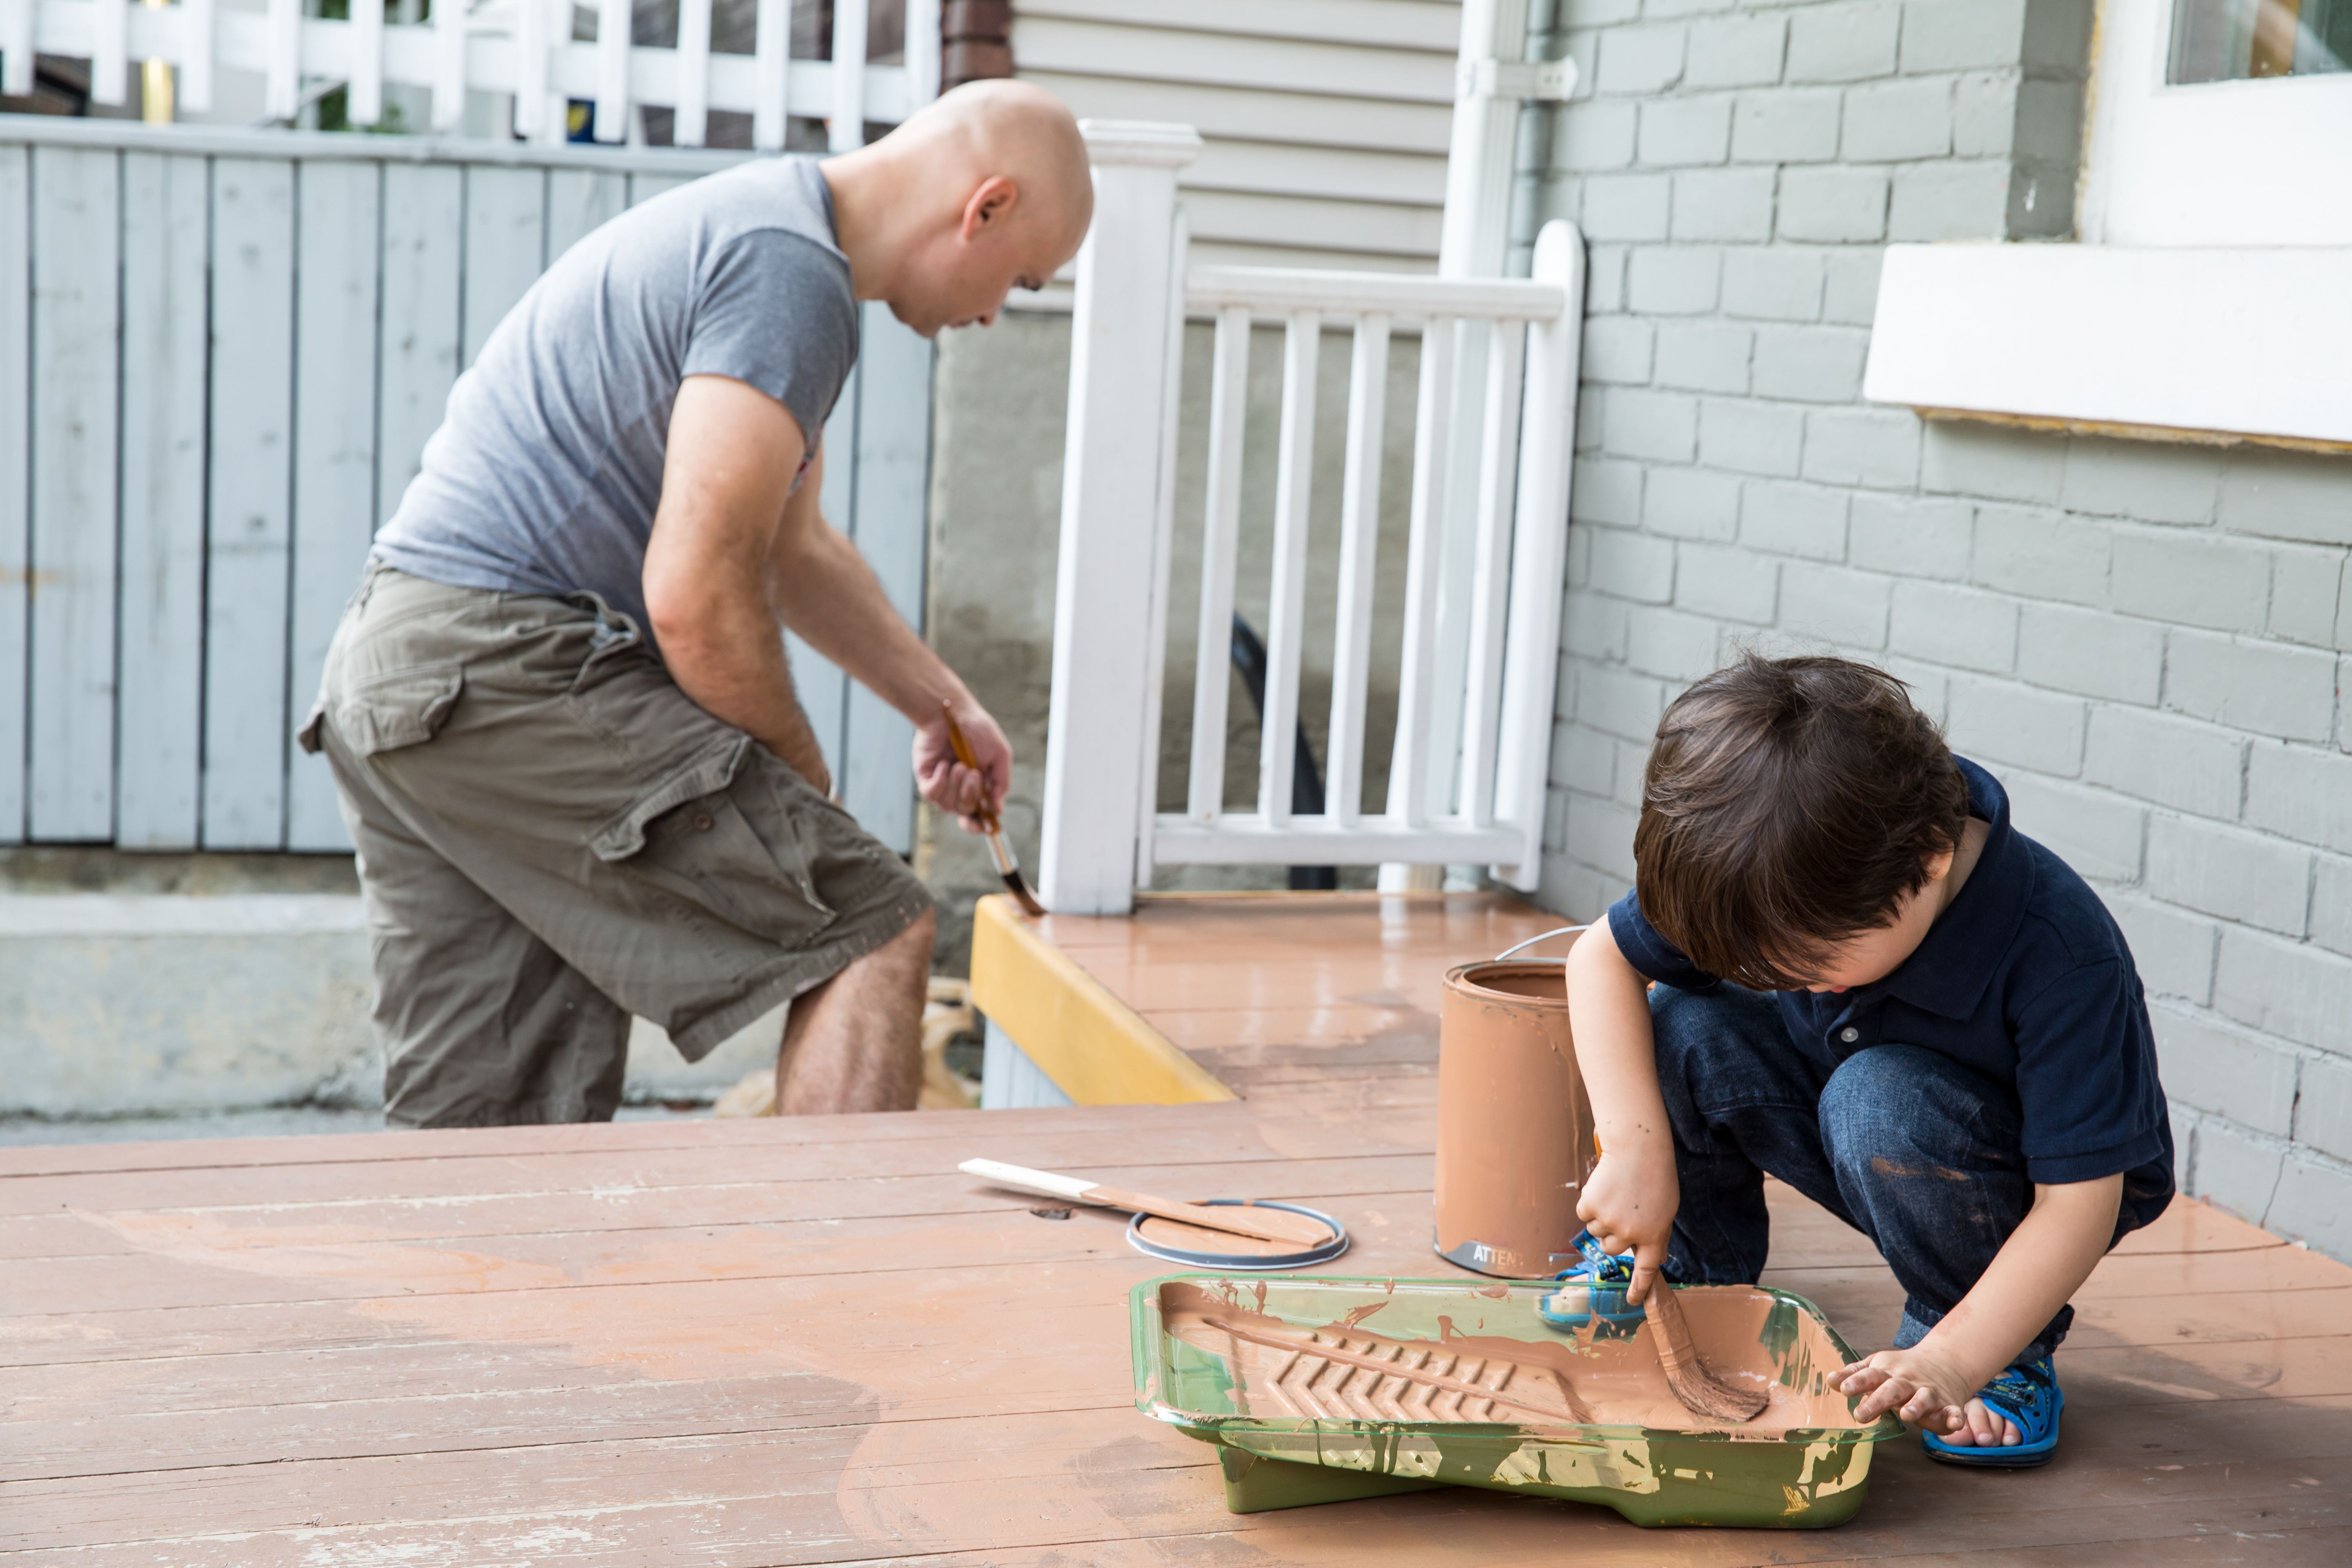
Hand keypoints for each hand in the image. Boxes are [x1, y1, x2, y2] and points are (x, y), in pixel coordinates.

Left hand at [913, 698, 1010, 832]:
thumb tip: (998, 810)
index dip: (980, 825)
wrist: (951, 712)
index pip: (977, 816)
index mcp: (978, 786)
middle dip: (970, 794)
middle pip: (965, 812)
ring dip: (955, 785)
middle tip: (972, 771)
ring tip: (957, 763)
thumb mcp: (999, 754)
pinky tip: (943, 764)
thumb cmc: (977, 729)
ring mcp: (941, 784)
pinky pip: (931, 794)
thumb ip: (1001, 782)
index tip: (985, 827)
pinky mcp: (925, 778)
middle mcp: (959, 789)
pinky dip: (940, 781)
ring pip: (947, 805)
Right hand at [1574, 1140, 1678, 1302]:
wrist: (1638, 1148)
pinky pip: (1584, 1215)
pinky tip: (1603, 1188)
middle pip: (1612, 1248)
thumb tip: (1648, 1257)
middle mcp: (1631, 1233)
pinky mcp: (1591, 1207)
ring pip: (1596, 1232)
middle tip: (1622, 1209)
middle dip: (1613, 1233)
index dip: (1639, 1288)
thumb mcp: (1665, 1209)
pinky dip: (1590, 1203)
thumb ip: (1656, 1234)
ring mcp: (1609, 1221)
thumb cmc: (1655, 1176)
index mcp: (1655, 1235)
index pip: (1646, 1269)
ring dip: (1601, 1217)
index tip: (1632, 1302)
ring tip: (1615, 1194)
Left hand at [1828, 1344, 1986, 1437]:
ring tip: (1907, 1415)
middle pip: (1892, 1389)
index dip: (1856, 1382)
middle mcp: (1908, 1382)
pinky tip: (1955, 1424)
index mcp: (1887, 1373)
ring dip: (1916, 1406)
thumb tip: (1829, 1380)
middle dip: (1877, 1401)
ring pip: (1923, 1398)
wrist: (1943, 1362)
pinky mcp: (1948, 1405)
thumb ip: (1854, 1375)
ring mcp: (1929, 1392)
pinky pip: (1953, 1412)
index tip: (1844, 1389)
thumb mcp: (1876, 1367)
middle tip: (1860, 1415)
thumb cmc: (1900, 1370)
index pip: (1869, 1376)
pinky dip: (1955, 1418)